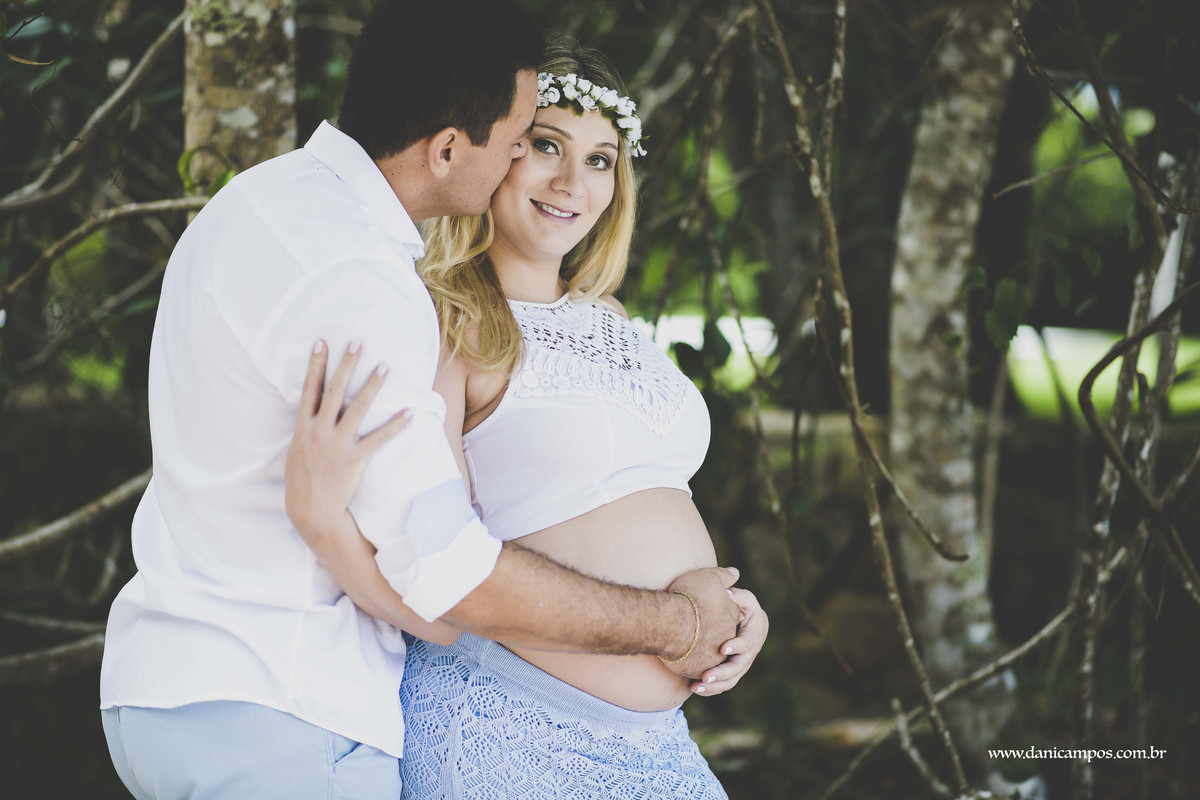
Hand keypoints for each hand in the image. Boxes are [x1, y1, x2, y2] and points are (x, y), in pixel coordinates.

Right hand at [285, 340, 410, 542]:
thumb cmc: (303, 479)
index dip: (315, 364)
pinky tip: (410, 412)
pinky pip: (379, 438)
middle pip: (334, 391)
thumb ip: (307, 426)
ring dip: (372, 385)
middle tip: (357, 342)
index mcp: (303, 427)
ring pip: (358, 408)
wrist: (311, 510)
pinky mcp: (354, 459)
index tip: (321, 342)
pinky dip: (396, 425)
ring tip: (385, 366)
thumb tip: (313, 406)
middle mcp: (319, 431)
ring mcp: (337, 444)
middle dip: (347, 364)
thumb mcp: (297, 448)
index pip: (309, 389)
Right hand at [660, 566, 741, 678]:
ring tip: (694, 668)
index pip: (730, 620)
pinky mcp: (699, 669)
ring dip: (707, 668)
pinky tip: (689, 679)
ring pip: (714, 665)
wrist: (672, 619)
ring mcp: (715, 656)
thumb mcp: (709, 578)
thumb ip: (724, 576)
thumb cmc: (689, 597)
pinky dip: (696, 677)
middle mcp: (727, 638)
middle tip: (700, 641)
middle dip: (714, 644)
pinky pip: (701, 675)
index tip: (707, 617)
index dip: (718, 618)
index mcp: (733, 618)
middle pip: (722, 643)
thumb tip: (734, 573)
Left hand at [689, 587, 767, 695]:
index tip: (722, 648)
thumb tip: (727, 591)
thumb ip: (737, 595)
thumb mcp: (743, 598)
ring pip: (730, 681)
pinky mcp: (731, 672)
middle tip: (705, 676)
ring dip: (714, 686)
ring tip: (696, 687)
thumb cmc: (740, 606)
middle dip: (722, 673)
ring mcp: (740, 665)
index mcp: (754, 635)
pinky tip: (694, 688)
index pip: (748, 643)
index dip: (737, 646)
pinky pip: (722, 684)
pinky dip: (710, 689)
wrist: (741, 622)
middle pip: (738, 668)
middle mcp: (749, 654)